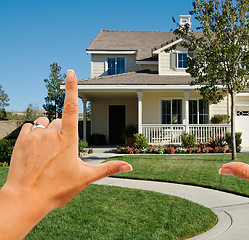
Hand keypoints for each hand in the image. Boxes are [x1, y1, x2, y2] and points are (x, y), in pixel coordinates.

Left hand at [0, 70, 131, 238]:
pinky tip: (35, 150)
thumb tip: (129, 167)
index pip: (71, 107)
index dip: (72, 88)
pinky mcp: (20, 140)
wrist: (25, 199)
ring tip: (46, 151)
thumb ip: (108, 169)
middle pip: (59, 122)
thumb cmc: (56, 189)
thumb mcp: (85, 178)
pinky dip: (33, 134)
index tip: (70, 72)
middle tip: (60, 154)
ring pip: (43, 123)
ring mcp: (33, 136)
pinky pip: (29, 127)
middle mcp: (50, 133)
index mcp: (68, 139)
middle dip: (61, 132)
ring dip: (47, 131)